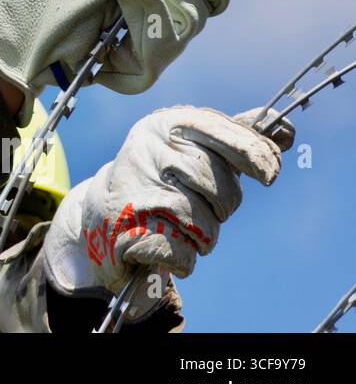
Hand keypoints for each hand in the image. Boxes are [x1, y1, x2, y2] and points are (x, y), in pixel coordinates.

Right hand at [43, 106, 292, 320]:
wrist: (101, 213)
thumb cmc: (160, 179)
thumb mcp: (192, 147)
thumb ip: (236, 137)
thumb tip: (284, 131)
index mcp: (164, 125)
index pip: (225, 134)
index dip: (255, 155)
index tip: (270, 174)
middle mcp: (146, 151)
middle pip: (219, 185)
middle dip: (223, 206)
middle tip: (205, 207)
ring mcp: (134, 190)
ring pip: (203, 224)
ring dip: (204, 236)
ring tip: (183, 227)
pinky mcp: (126, 231)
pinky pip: (182, 252)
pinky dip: (185, 258)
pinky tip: (170, 247)